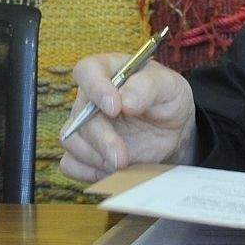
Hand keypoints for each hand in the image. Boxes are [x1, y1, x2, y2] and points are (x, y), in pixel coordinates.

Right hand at [57, 56, 195, 183]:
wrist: (173, 130)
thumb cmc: (167, 99)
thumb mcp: (168, 86)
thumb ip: (148, 87)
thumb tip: (126, 102)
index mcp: (107, 71)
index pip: (87, 71)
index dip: (96, 88)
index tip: (115, 108)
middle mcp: (90, 98)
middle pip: (79, 116)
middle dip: (101, 139)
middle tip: (122, 157)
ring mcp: (85, 126)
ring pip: (71, 141)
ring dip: (96, 157)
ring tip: (125, 164)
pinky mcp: (86, 152)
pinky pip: (71, 164)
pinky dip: (89, 172)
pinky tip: (112, 173)